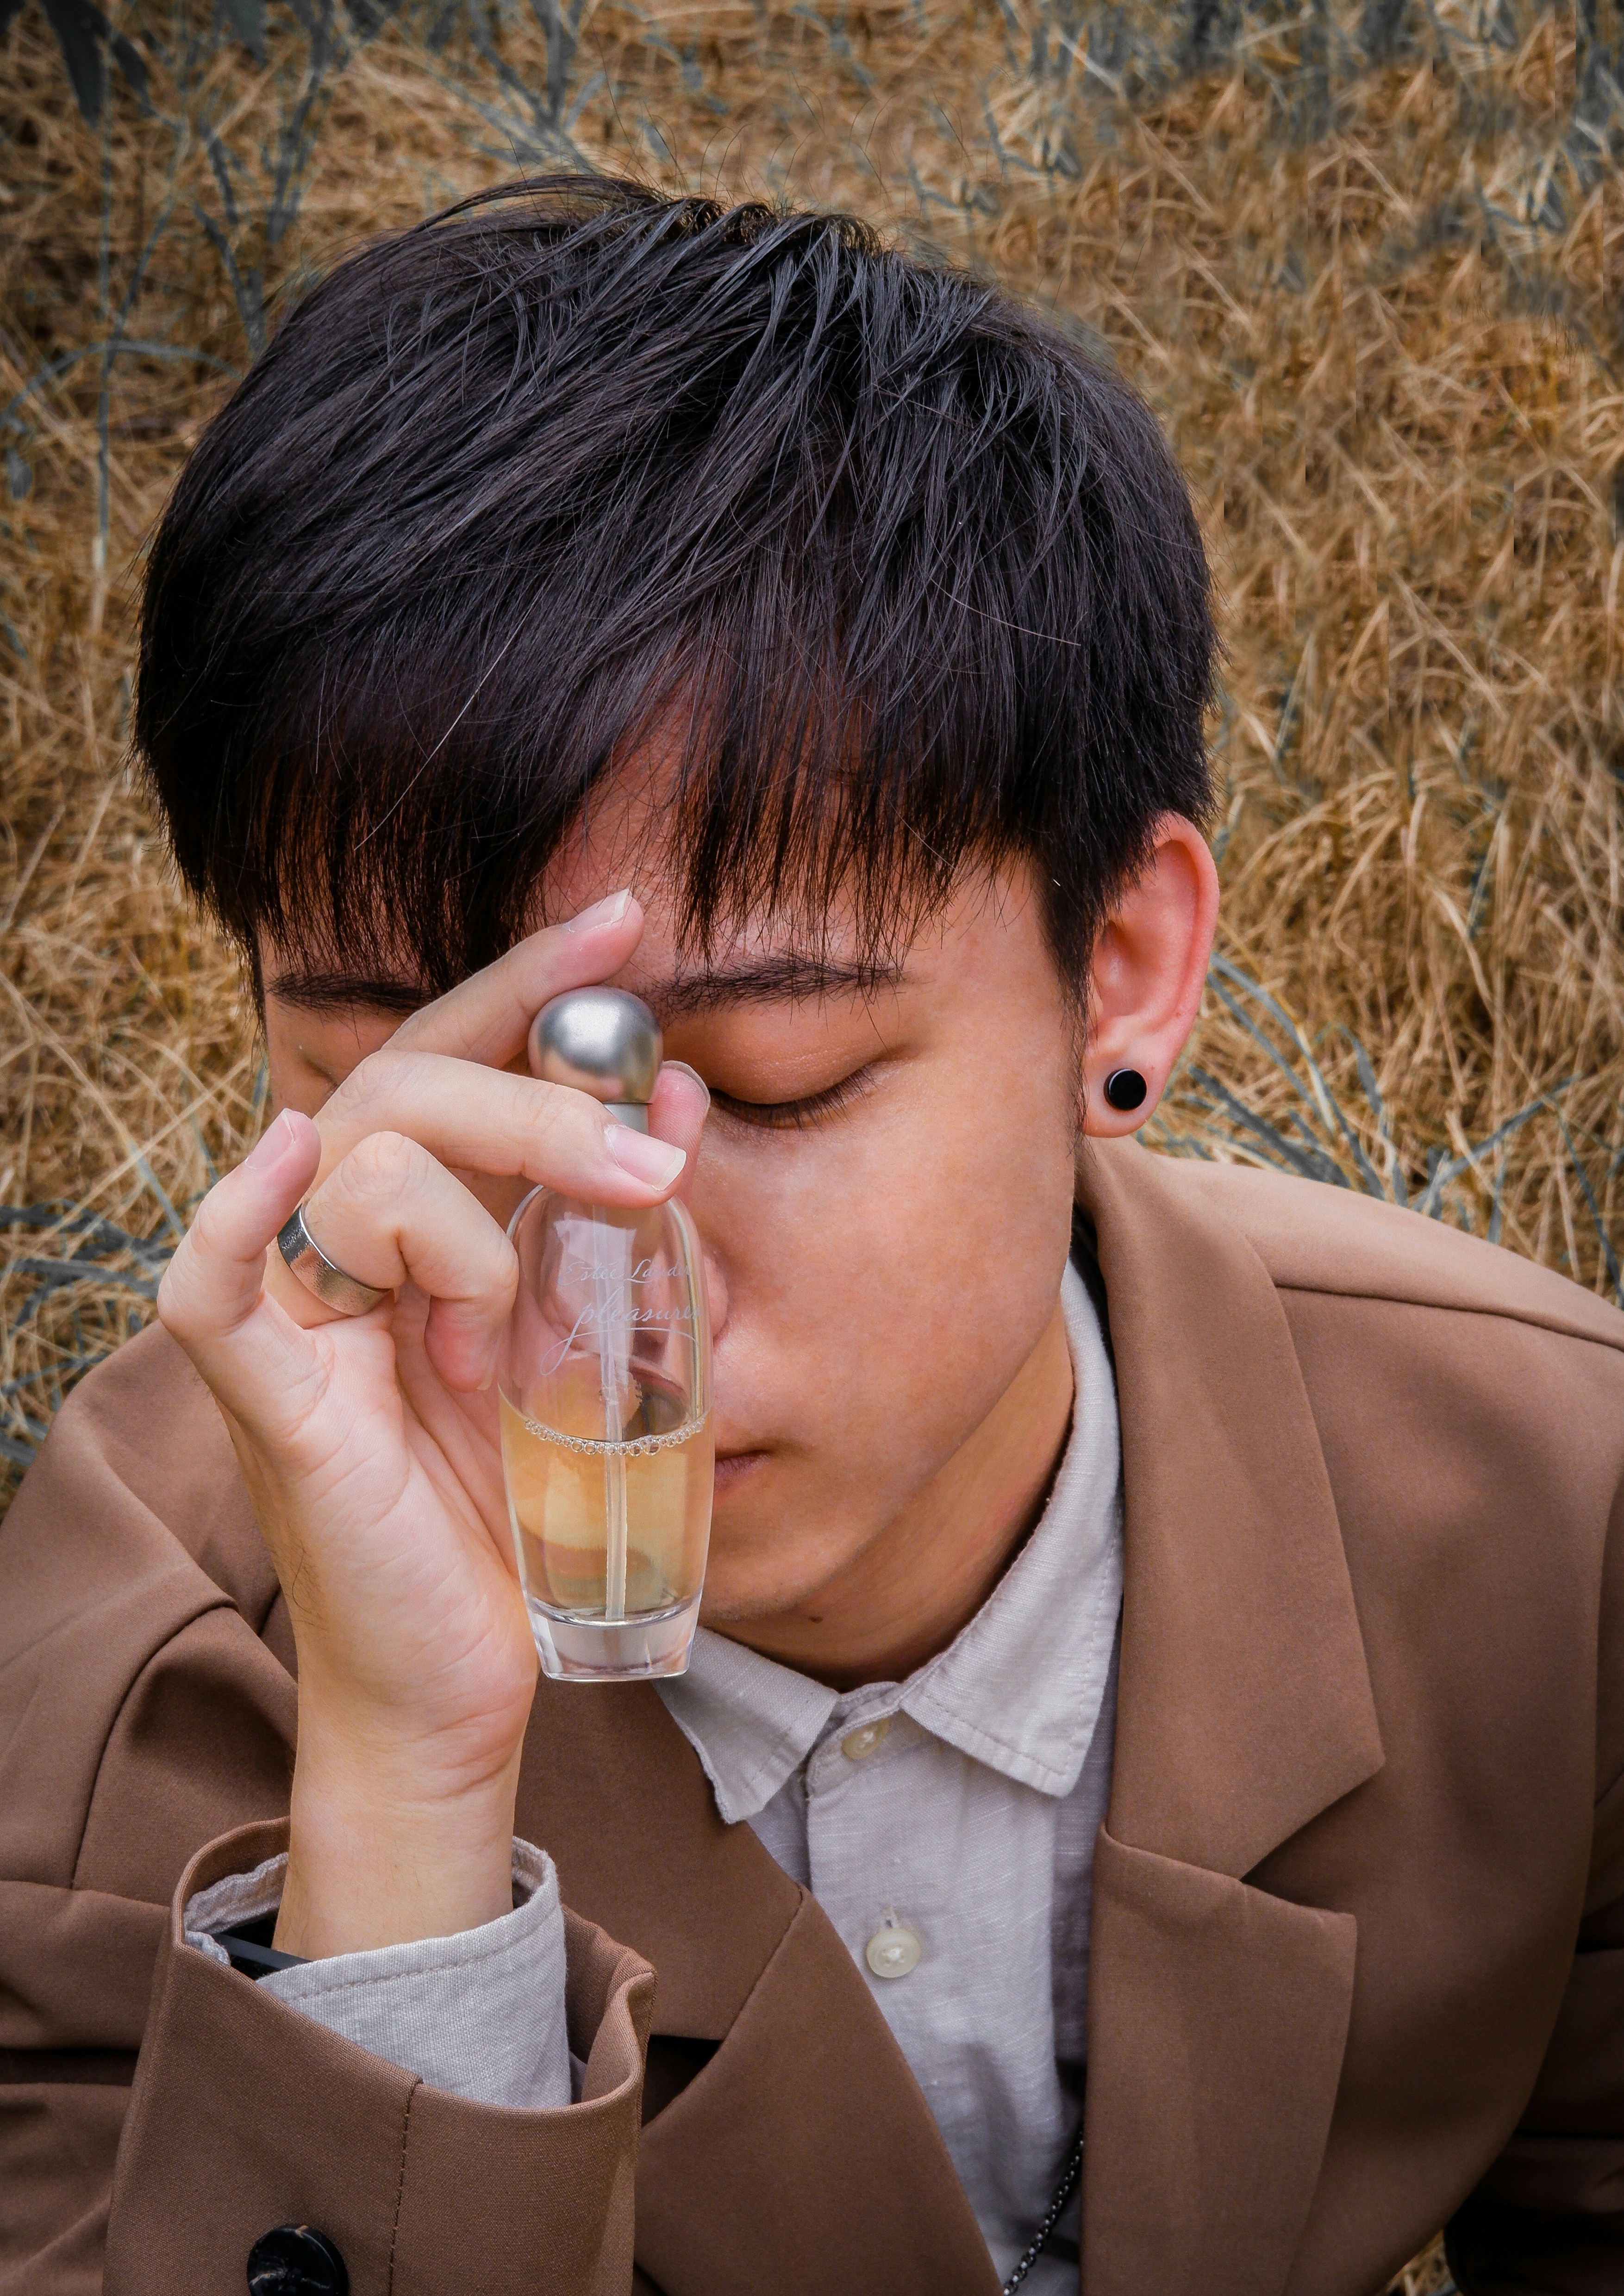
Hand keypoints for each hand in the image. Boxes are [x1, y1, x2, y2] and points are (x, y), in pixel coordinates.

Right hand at [158, 895, 707, 1955]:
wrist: (464, 1676)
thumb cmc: (520, 1506)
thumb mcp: (589, 1344)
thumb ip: (618, 1224)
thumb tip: (681, 1096)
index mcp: (416, 1221)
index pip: (453, 1058)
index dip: (527, 984)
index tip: (622, 920)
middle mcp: (340, 1246)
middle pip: (408, 1093)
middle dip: (541, 1109)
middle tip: (653, 1173)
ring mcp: (295, 1318)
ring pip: (356, 1166)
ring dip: (473, 1227)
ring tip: (511, 1336)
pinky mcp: (265, 1401)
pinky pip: (212, 1284)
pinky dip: (243, 1216)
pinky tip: (288, 1157)